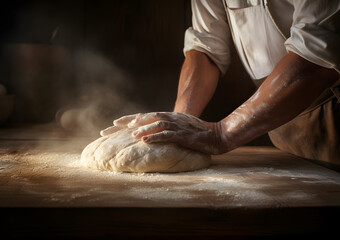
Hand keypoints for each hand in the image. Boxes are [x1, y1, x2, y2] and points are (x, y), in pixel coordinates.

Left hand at [102, 112, 227, 154]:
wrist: (219, 135)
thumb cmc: (200, 133)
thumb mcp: (182, 128)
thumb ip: (168, 128)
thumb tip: (154, 134)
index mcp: (169, 117)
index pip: (145, 116)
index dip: (129, 119)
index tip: (114, 124)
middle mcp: (171, 118)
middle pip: (145, 117)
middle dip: (126, 123)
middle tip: (110, 128)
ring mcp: (178, 125)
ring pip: (156, 123)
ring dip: (141, 128)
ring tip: (128, 134)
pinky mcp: (184, 134)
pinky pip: (168, 135)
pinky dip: (155, 137)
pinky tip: (145, 140)